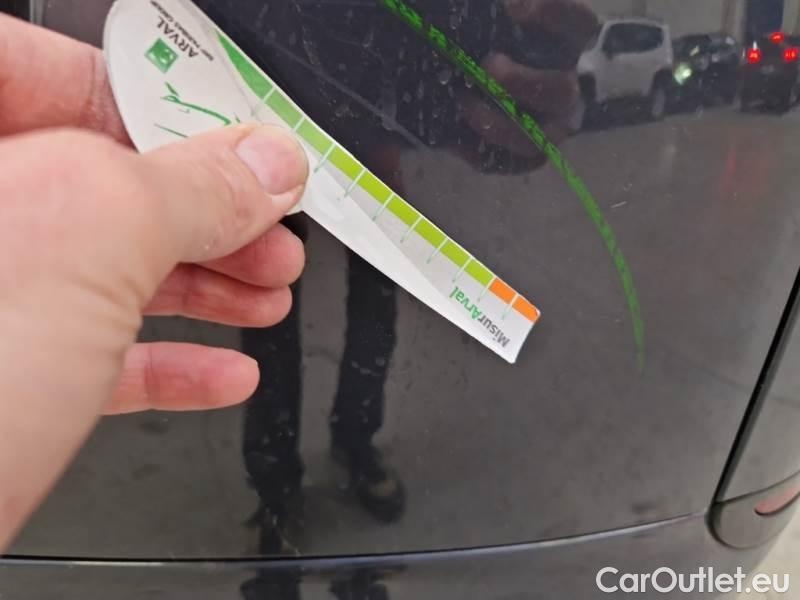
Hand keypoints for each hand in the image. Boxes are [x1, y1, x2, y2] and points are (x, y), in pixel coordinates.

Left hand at [0, 14, 307, 548]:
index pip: (70, 80)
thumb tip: (265, 167)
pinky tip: (220, 371)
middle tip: (270, 233)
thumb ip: (189, 187)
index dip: (174, 114)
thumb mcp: (88, 239)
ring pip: (102, 269)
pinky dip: (165, 362)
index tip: (245, 155)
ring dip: (204, 288)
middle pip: (100, 183)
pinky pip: (88, 351)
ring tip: (265, 296)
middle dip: (207, 215)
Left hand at [460, 0, 598, 162]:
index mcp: (565, 47)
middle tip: (488, 66)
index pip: (579, 26)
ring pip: (536, 138)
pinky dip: (480, 151)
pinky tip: (456, 135)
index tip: (515, 8)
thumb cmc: (490, 46)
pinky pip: (508, 162)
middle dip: (522, 82)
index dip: (554, 15)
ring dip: (498, 123)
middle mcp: (565, 89)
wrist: (469, 87)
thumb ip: (494, 15)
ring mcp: (549, 128)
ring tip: (463, 103)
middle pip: (560, 91)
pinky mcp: (525, 158)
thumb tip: (500, 7)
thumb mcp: (494, 25)